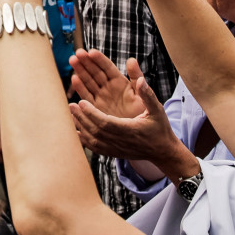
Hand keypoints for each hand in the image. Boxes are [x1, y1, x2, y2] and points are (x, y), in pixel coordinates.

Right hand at [69, 49, 144, 116]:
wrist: (142, 133)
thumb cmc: (145, 112)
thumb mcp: (142, 93)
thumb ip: (136, 77)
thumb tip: (132, 60)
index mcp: (120, 82)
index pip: (107, 67)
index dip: (99, 59)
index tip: (91, 52)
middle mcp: (108, 87)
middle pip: (95, 72)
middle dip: (86, 62)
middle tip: (78, 53)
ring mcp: (101, 97)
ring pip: (88, 81)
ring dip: (80, 71)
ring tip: (73, 60)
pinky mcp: (95, 107)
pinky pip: (86, 96)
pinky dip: (80, 87)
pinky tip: (74, 78)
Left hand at [69, 59, 183, 166]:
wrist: (163, 151)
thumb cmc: (160, 128)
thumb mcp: (157, 109)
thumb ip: (148, 95)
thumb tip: (141, 80)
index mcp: (130, 129)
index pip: (106, 123)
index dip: (92, 113)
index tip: (82, 102)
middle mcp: (122, 142)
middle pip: (96, 131)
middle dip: (82, 118)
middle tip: (71, 105)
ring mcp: (116, 149)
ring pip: (93, 140)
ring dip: (81, 127)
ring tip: (71, 113)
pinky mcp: (114, 153)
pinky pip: (95, 148)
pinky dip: (84, 140)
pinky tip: (75, 131)